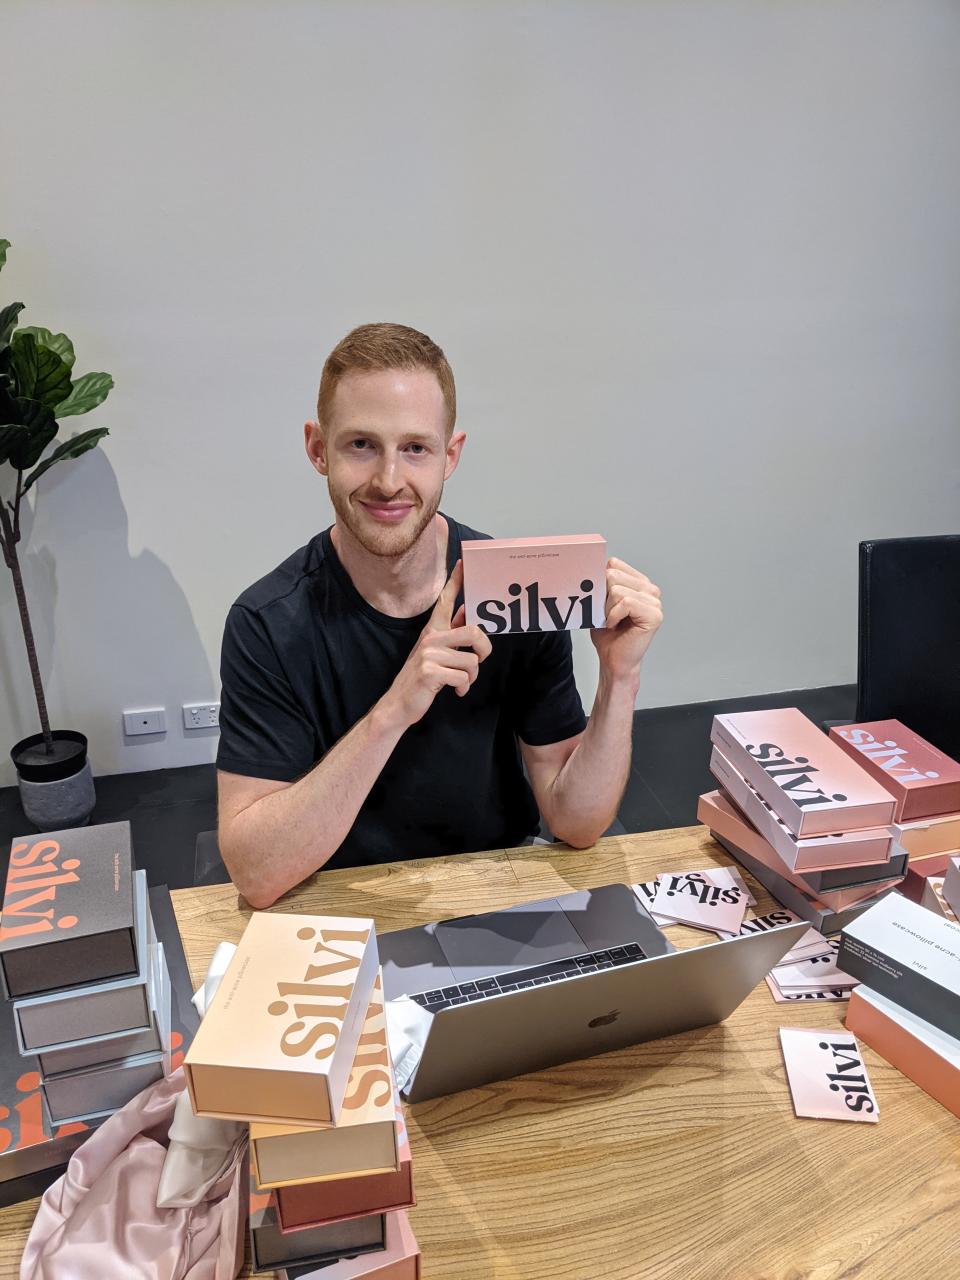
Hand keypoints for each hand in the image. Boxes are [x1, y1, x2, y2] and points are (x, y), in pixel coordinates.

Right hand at [380, 560, 492, 729]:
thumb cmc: (420, 678)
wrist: (399, 704)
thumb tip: (465, 611)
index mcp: (432, 630)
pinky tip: (455, 691)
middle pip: (474, 631)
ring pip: (472, 660)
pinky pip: (463, 677)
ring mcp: (428, 654)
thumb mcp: (434, 652)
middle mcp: (430, 638)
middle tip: (481, 659)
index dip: (456, 581)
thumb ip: (450, 633)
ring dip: (472, 676)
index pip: (446, 601)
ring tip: (461, 682)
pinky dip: (463, 688)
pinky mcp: (430, 672)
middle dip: (485, 649)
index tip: (463, 563)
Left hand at [591, 557, 662, 684]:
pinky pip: (625, 603)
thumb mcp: (600, 603)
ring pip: (617, 590)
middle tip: (606, 615)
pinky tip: (615, 626)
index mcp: (639, 582)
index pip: (614, 564)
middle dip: (602, 597)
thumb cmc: (608, 634)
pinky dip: (613, 616)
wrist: (613, 660)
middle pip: (613, 574)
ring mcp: (655, 602)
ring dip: (607, 610)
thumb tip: (590, 569)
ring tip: (612, 622)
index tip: (600, 601)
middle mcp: (650, 589)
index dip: (600, 582)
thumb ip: (600, 584)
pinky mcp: (654, 615)